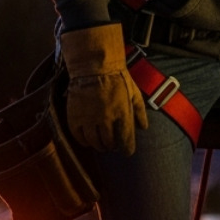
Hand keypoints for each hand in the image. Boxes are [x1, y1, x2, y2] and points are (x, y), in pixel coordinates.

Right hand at [61, 23, 147, 153]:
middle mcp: (106, 119)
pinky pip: (78, 136)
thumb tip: (144, 127)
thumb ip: (140, 112)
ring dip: (99, 146)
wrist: (94, 67)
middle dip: (112, 147)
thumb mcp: (134, 93)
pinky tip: (88, 141)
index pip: (126, 140)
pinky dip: (84, 141)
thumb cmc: (117, 79)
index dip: (127, 149)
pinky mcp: (75, 117)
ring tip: (101, 145)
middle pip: (109, 143)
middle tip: (113, 146)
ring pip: (94, 142)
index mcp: (122, 114)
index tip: (128, 152)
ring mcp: (89, 119)